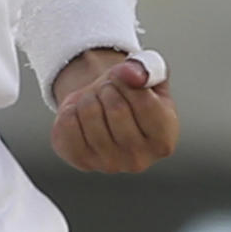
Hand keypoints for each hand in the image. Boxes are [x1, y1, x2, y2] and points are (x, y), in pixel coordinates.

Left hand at [50, 52, 178, 173]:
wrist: (101, 106)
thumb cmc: (129, 91)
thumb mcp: (146, 73)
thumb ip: (148, 67)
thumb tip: (133, 73)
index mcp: (163, 141)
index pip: (144, 101)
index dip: (129, 79)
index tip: (126, 79)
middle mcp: (140, 160)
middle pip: (116, 107)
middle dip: (108, 87)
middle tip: (108, 91)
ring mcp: (109, 164)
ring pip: (89, 112)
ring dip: (88, 96)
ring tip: (96, 102)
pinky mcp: (80, 159)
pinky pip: (67, 123)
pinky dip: (70, 109)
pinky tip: (81, 116)